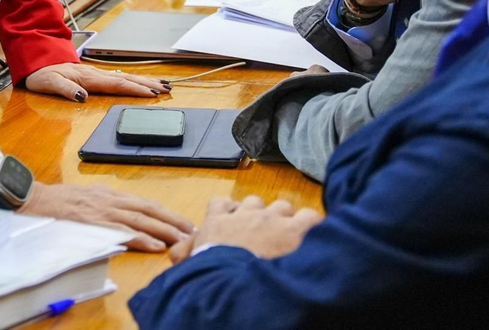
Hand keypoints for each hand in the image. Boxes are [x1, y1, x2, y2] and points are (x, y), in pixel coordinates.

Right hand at [20, 181, 193, 253]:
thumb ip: (104, 203)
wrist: (32, 199)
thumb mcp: (86, 197)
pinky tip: (154, 245)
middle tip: (192, 230)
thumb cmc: (56, 201)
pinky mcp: (93, 223)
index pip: (145, 203)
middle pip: (149, 209)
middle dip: (173, 220)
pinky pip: (122, 231)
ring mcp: (103, 211)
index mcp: (109, 194)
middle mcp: (110, 200)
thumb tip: (121, 213)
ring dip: (163, 229)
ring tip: (181, 239)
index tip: (182, 222)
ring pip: (141, 219)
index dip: (165, 213)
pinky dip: (140, 238)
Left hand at [24, 62, 169, 100]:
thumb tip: (82, 97)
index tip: (152, 94)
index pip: (117, 84)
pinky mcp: (96, 75)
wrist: (37, 62)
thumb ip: (65, 90)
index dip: (135, 89)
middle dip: (148, 84)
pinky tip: (141, 82)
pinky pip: (120, 77)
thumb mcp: (49, 83)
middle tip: (167, 89)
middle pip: (128, 78)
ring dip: (145, 80)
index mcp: (89, 77)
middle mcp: (96, 74)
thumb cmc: (42, 74)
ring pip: (127, 76)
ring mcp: (97, 73)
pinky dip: (134, 80)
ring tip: (162, 84)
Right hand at [168, 195, 319, 262]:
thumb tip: (175, 254)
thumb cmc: (212, 276)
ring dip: (286, 221)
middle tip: (264, 235)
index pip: (221, 204)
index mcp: (219, 222)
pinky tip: (313, 241)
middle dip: (260, 216)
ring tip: (290, 239)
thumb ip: (184, 253)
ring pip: (282, 207)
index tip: (235, 224)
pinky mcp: (294, 230)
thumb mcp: (192, 264)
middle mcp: (245, 215)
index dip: (231, 212)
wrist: (234, 285)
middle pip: (254, 203)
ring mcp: (271, 220)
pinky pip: (309, 216)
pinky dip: (311, 227)